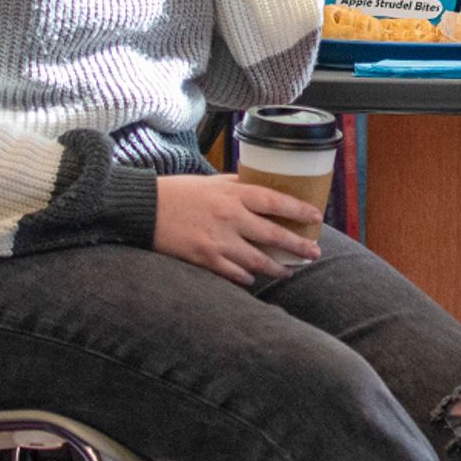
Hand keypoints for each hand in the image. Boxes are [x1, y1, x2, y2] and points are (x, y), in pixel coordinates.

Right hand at [153, 174, 322, 283]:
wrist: (144, 208)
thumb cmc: (178, 192)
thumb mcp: (211, 182)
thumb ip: (237, 186)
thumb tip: (260, 186)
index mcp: (233, 194)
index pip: (275, 202)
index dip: (299, 211)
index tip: (316, 217)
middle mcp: (230, 217)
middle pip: (273, 235)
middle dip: (298, 246)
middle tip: (315, 252)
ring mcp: (217, 240)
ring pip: (257, 259)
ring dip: (276, 267)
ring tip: (289, 271)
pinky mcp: (204, 258)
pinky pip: (233, 273)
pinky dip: (246, 277)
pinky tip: (254, 279)